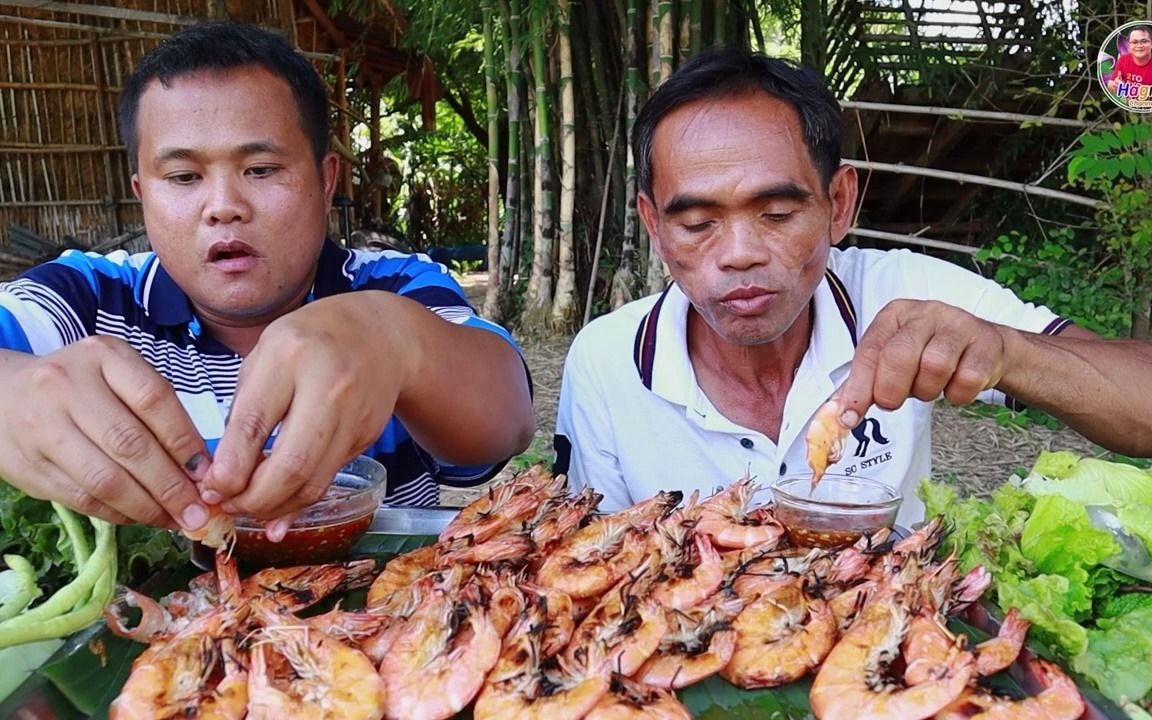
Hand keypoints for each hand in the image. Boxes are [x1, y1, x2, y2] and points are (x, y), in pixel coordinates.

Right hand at [0, 337, 211, 527]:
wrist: (1, 395)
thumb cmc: (78, 386)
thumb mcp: (115, 375)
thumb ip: (155, 410)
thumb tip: (201, 467)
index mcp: (102, 356)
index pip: (154, 400)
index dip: (186, 442)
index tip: (208, 474)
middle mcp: (68, 385)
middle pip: (131, 444)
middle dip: (171, 486)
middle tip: (198, 512)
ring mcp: (42, 425)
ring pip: (105, 478)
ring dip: (147, 507)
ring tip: (174, 520)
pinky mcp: (28, 464)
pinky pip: (82, 498)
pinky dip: (118, 513)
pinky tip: (141, 517)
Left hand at [202, 296, 407, 525]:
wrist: (382, 334)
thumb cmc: (312, 341)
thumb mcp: (266, 356)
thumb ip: (245, 410)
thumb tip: (224, 475)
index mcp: (290, 356)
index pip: (254, 424)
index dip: (229, 468)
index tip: (212, 489)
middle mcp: (328, 386)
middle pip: (292, 464)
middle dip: (254, 499)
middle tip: (229, 506)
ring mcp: (354, 415)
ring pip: (313, 482)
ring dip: (276, 506)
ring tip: (249, 509)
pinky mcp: (367, 436)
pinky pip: (328, 478)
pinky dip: (300, 499)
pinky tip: (280, 507)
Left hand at [836, 299, 1009, 425]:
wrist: (986, 348)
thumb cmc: (930, 354)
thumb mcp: (893, 360)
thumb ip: (865, 384)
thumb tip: (839, 414)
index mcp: (895, 315)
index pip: (870, 351)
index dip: (859, 387)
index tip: (850, 417)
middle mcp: (925, 313)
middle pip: (899, 356)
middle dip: (892, 390)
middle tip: (895, 400)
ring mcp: (959, 324)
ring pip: (934, 367)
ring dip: (928, 390)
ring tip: (929, 386)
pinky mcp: (987, 343)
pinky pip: (967, 380)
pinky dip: (957, 394)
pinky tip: (956, 385)